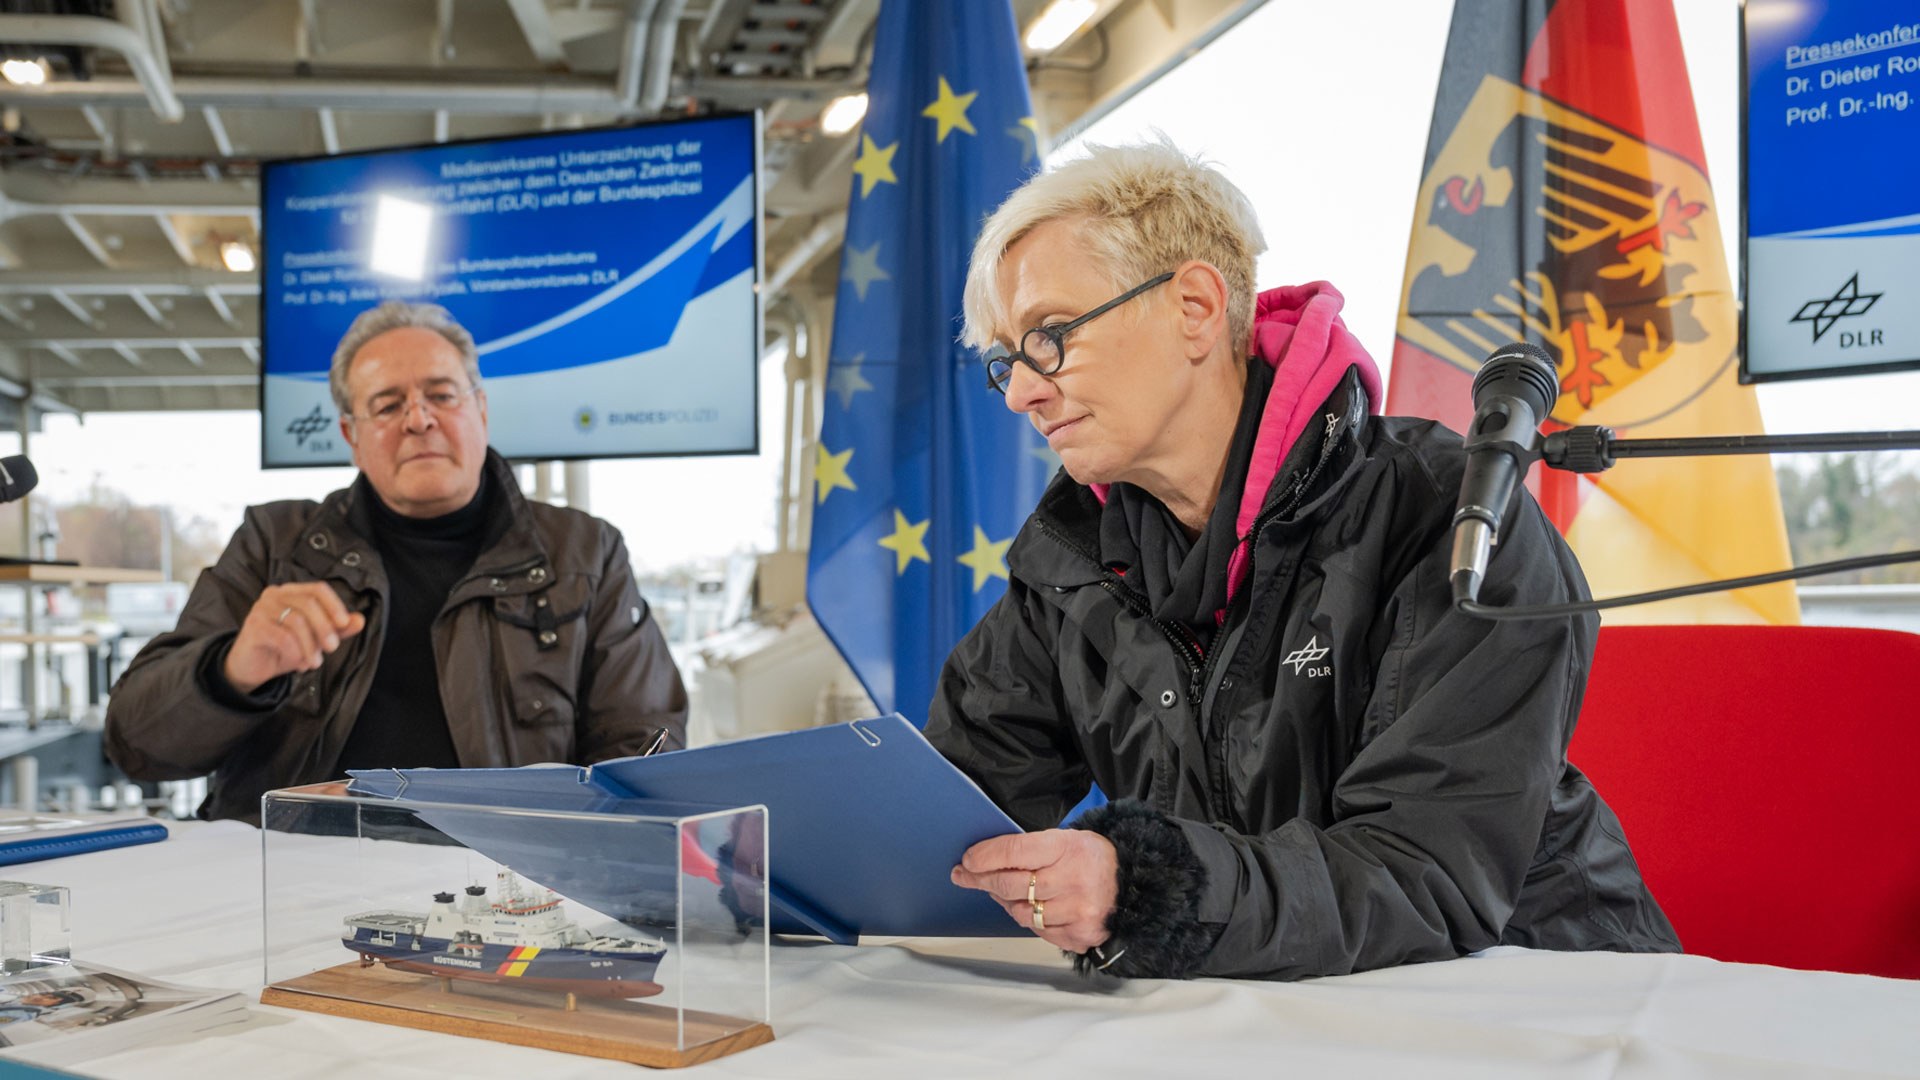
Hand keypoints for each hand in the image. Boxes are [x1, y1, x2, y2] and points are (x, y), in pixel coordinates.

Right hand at [224, 582, 365, 693]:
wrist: (252, 668)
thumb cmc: (283, 648)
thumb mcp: (314, 638)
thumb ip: (336, 628)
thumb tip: (360, 620)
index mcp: (291, 592)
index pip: (318, 589)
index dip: (334, 605)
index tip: (345, 624)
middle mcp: (274, 595)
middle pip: (308, 604)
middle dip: (325, 628)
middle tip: (332, 648)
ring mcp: (261, 609)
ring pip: (297, 621)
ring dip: (310, 646)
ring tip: (313, 662)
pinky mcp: (253, 626)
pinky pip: (283, 638)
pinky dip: (296, 653)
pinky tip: (297, 664)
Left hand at [951, 829, 1117, 953]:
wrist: (1134, 885)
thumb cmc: (1094, 859)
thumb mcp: (1067, 840)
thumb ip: (1031, 850)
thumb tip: (985, 860)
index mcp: (1067, 848)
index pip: (1014, 851)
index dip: (985, 857)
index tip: (968, 860)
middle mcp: (1072, 880)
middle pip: (1011, 884)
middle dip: (982, 880)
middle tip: (965, 876)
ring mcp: (1076, 911)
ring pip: (1021, 912)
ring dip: (1005, 902)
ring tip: (1001, 891)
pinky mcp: (1079, 935)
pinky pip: (1039, 931)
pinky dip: (1030, 919)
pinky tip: (1030, 907)